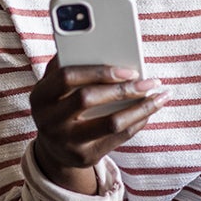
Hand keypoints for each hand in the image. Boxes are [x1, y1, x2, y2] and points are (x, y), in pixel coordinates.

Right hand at [29, 57, 166, 192]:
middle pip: (87, 99)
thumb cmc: (61, 106)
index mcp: (40, 96)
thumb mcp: (55, 87)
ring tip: (160, 96)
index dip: (98, 71)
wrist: (55, 149)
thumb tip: (99, 43)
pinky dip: (138, 121)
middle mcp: (49, 121)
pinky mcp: (85, 156)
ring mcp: (66, 142)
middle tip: (150, 81)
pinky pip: (118, 138)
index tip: (128, 68)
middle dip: (123, 88)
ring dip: (140, 108)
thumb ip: (68, 65)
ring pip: (110, 123)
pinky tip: (150, 110)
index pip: (67, 77)